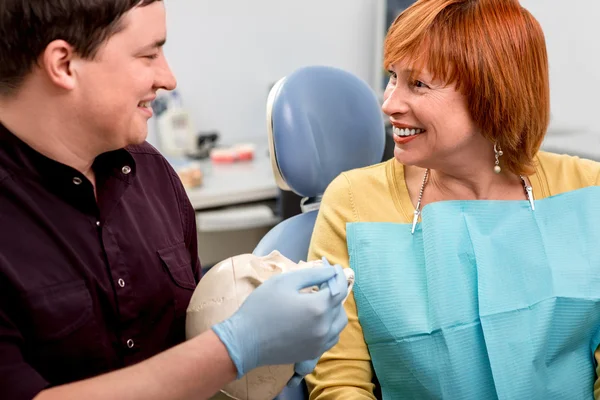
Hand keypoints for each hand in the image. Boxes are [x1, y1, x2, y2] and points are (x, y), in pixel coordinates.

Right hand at [212, 264, 348, 377]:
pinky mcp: (313, 353)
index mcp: (318, 307)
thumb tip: (331, 271)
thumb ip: (312, 274)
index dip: (338, 274)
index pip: (339, 287)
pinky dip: (330, 325)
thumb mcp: (284, 281)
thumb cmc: (261, 307)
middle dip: (334, 290)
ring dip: (334, 309)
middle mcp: (324, 327)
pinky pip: (332, 337)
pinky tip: (317, 319)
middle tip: (321, 282)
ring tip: (320, 300)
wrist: (244, 341)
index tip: (332, 267)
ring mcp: (320, 343)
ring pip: (339, 323)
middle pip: (340, 304)